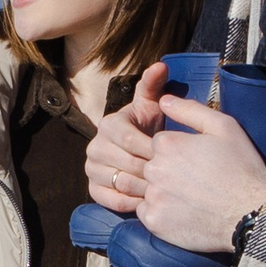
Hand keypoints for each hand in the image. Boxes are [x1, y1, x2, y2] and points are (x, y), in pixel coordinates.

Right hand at [85, 62, 166, 212]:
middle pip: (124, 162)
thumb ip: (154, 86)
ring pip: (118, 182)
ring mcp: (91, 169)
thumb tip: (160, 65)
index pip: (126, 139)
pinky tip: (148, 199)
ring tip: (164, 189)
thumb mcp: (153, 106)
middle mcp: (94, 146)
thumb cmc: (151, 127)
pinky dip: (129, 201)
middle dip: (151, 170)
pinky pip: (109, 199)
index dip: (150, 148)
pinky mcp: (93, 189)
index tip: (172, 155)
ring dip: (143, 187)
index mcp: (108, 125)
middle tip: (174, 176)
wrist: (141, 152)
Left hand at [137, 95, 265, 251]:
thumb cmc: (242, 168)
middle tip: (193, 181)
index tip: (196, 161)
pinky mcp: (153, 222)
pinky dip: (159, 211)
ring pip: (144, 188)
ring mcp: (152, 197)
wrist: (253, 213)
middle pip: (148, 165)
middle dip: (166, 170)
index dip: (177, 151)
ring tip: (186, 196)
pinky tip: (181, 211)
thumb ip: (190, 110)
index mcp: (167, 144)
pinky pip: (145, 212)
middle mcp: (154, 169)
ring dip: (159, 190)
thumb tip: (163, 99)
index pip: (158, 143)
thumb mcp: (225, 128)